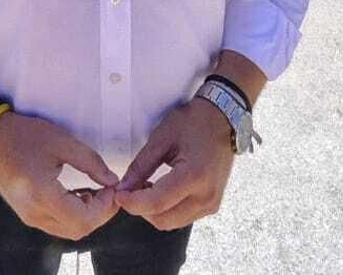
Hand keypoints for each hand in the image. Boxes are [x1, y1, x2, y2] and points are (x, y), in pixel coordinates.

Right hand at [0, 111, 121, 240]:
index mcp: (41, 194)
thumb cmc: (24, 135)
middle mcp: (33, 212)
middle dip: (100, 214)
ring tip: (97, 192)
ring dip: (87, 215)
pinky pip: (57, 224)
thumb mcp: (62, 142)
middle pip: (78, 229)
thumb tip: (112, 181)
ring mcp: (28, 216)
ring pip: (68, 230)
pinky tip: (79, 194)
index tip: (112, 188)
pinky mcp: (27, 213)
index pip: (82, 218)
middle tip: (109, 191)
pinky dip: (73, 215)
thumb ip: (91, 163)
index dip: (105, 208)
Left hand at [117, 98, 235, 230]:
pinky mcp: (212, 205)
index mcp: (194, 176)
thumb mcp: (162, 139)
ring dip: (153, 211)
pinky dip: (167, 210)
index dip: (132, 202)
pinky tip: (161, 190)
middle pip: (162, 219)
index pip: (156, 203)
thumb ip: (140, 166)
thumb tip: (123, 188)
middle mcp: (206, 195)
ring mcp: (211, 203)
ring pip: (171, 222)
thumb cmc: (194, 122)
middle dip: (141, 208)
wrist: (224, 119)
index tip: (118, 193)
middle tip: (131, 189)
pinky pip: (182, 217)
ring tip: (147, 187)